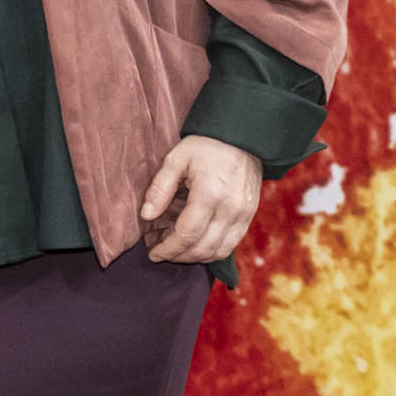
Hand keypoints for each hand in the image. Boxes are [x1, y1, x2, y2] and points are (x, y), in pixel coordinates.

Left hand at [140, 135, 265, 265]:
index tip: (152, 253)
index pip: (186, 234)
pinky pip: (232, 244)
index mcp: (209, 194)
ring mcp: (244, 213)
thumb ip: (160, 188)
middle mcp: (230, 208)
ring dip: (196, 258)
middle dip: (179, 256)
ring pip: (219, 251)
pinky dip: (213, 251)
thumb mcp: (176, 159)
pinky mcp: (250, 214)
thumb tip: (146, 216)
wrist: (242, 136)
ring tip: (177, 253)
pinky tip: (197, 247)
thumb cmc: (205, 145)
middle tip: (161, 254)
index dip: (168, 249)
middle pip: (202, 247)